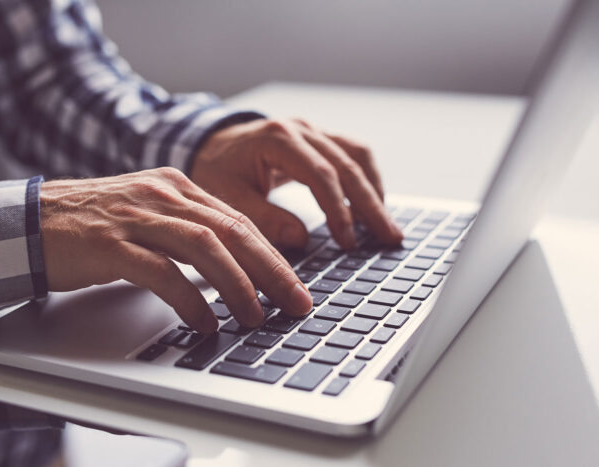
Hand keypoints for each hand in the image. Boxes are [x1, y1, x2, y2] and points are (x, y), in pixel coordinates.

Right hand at [39, 168, 312, 333]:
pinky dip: (188, 299)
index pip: (239, 220)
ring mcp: (137, 217)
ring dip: (237, 285)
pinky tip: (204, 321)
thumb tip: (236, 269)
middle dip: (271, 270)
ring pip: (205, 247)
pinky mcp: (111, 244)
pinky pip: (161, 272)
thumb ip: (191, 232)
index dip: (274, 255)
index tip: (296, 286)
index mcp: (178, 186)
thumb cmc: (95, 224)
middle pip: (232, 231)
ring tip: (255, 317)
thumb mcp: (151, 216)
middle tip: (295, 303)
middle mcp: (163, 196)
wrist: (32, 219)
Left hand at [191, 118, 402, 249]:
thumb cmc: (216, 169)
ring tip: (385, 227)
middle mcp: (300, 129)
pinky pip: (352, 155)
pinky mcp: (318, 139)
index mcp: (278, 139)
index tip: (348, 241)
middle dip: (370, 205)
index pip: (321, 174)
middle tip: (388, 238)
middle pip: (347, 164)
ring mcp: (312, 131)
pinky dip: (366, 180)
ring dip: (375, 191)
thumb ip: (262, 217)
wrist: (210, 143)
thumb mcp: (228, 196)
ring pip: (357, 156)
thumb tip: (301, 240)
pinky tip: (372, 205)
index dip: (338, 209)